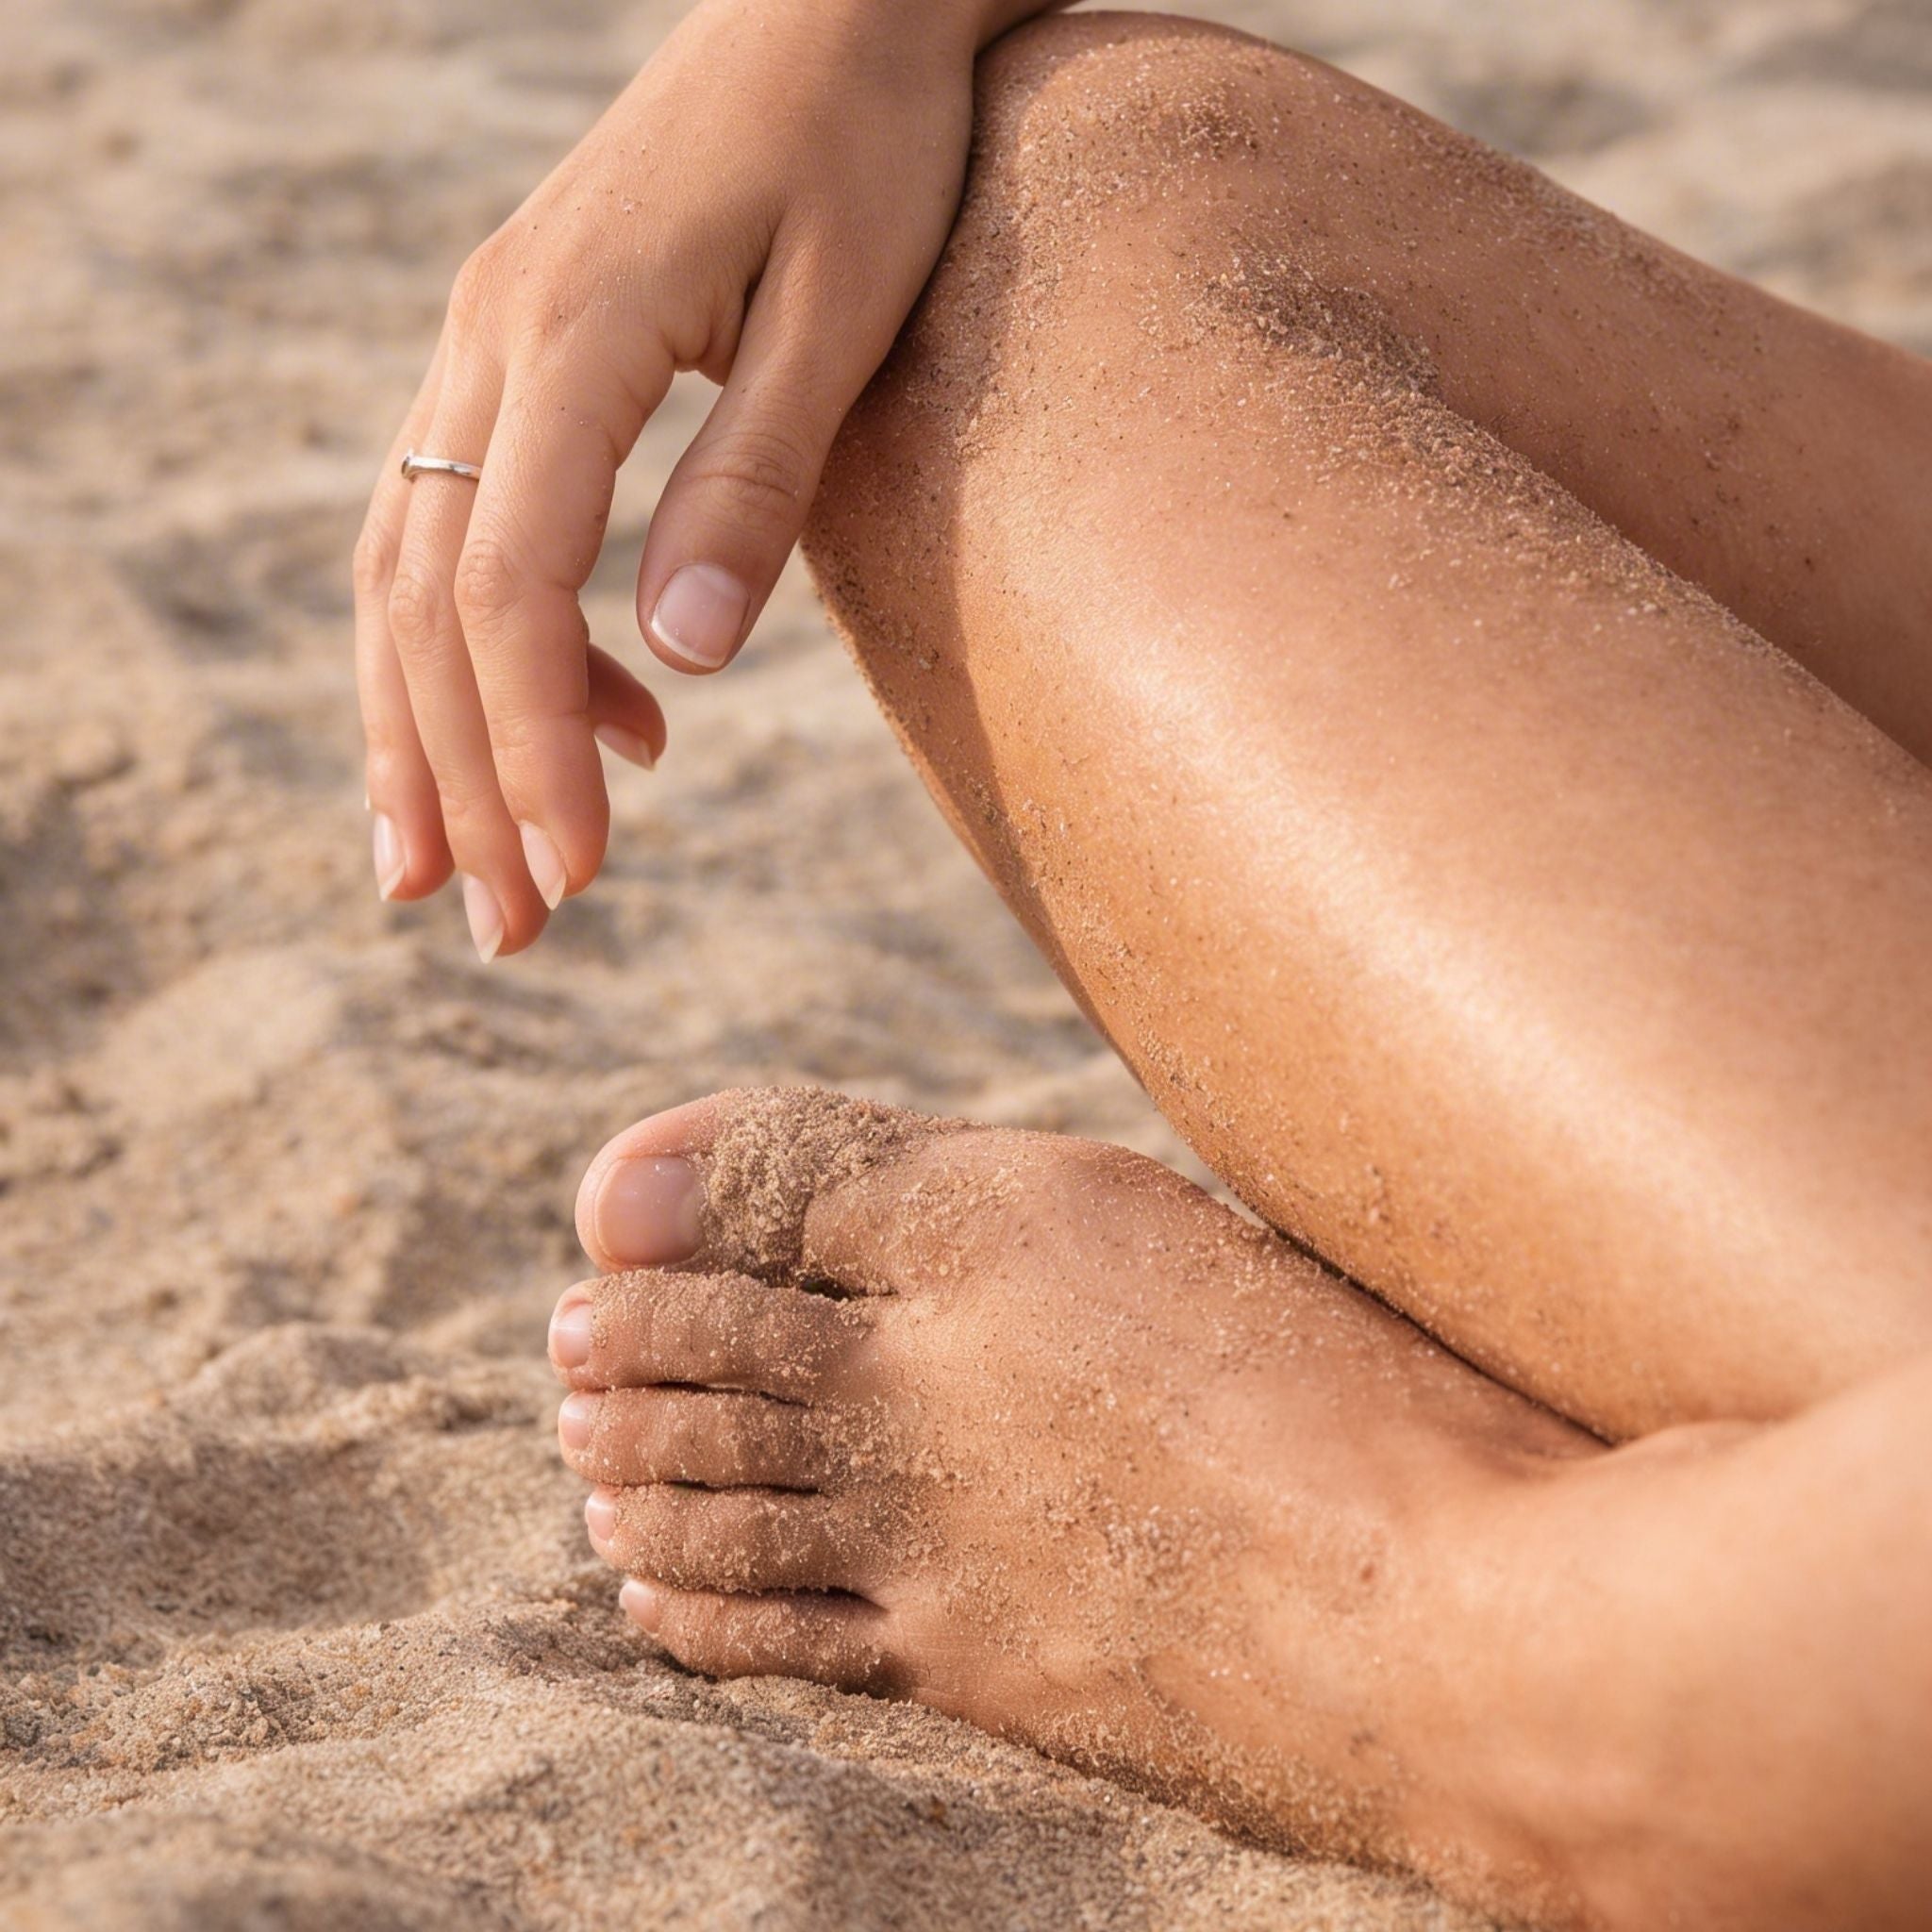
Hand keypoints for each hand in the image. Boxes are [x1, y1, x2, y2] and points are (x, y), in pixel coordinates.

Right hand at [354, 0, 1045, 958]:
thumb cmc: (869, 141)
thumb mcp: (844, 312)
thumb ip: (755, 482)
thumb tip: (681, 663)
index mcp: (571, 331)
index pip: (506, 584)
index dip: (530, 746)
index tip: (580, 874)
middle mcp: (492, 335)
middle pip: (428, 598)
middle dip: (461, 779)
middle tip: (504, 933)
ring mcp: (485, 336)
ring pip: (410, 565)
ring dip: (431, 730)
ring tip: (466, 872)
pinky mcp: (516, 350)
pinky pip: (458, 516)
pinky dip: (489, 641)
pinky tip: (594, 719)